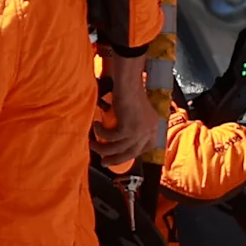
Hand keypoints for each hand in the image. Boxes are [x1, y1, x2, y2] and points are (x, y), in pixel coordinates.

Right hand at [94, 53, 165, 170]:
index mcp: (153, 126)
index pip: (148, 146)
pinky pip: (110, 138)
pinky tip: (95, 125)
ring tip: (92, 145)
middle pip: (132, 153)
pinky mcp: (128, 129)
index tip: (124, 155)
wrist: (128, 83)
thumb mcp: (136, 110)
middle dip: (116, 160)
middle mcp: (149, 130)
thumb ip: (134, 122)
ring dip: (103, 149)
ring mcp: (140, 131)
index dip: (135, 153)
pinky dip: (100, 133)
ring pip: (119, 149)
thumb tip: (121, 134)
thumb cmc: (130, 91)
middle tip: (104, 162)